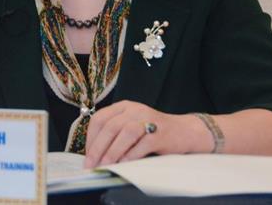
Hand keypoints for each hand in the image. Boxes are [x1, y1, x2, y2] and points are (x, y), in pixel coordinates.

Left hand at [83, 100, 208, 167]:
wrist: (183, 131)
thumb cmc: (153, 131)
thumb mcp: (131, 125)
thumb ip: (114, 133)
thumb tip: (94, 153)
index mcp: (124, 106)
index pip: (100, 118)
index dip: (91, 138)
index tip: (87, 155)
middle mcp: (135, 109)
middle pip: (110, 126)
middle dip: (98, 148)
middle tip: (92, 164)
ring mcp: (148, 120)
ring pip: (125, 133)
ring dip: (113, 151)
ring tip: (106, 165)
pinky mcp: (160, 133)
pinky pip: (142, 144)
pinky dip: (131, 155)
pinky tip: (125, 164)